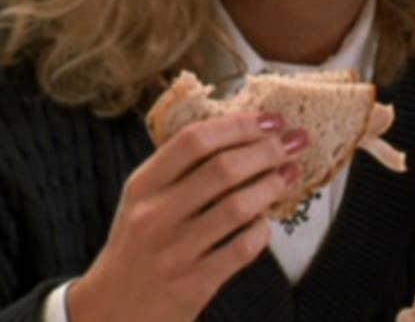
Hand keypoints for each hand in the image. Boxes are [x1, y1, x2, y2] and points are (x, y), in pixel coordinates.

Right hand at [66, 111, 307, 321]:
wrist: (110, 312)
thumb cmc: (139, 245)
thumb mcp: (144, 200)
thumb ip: (182, 169)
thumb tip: (246, 132)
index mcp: (142, 186)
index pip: (194, 140)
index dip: (240, 124)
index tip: (273, 119)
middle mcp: (154, 216)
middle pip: (223, 169)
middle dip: (269, 150)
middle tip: (296, 141)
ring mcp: (173, 252)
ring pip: (237, 207)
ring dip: (273, 185)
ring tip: (292, 173)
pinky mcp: (192, 285)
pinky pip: (241, 249)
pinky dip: (262, 230)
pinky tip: (267, 222)